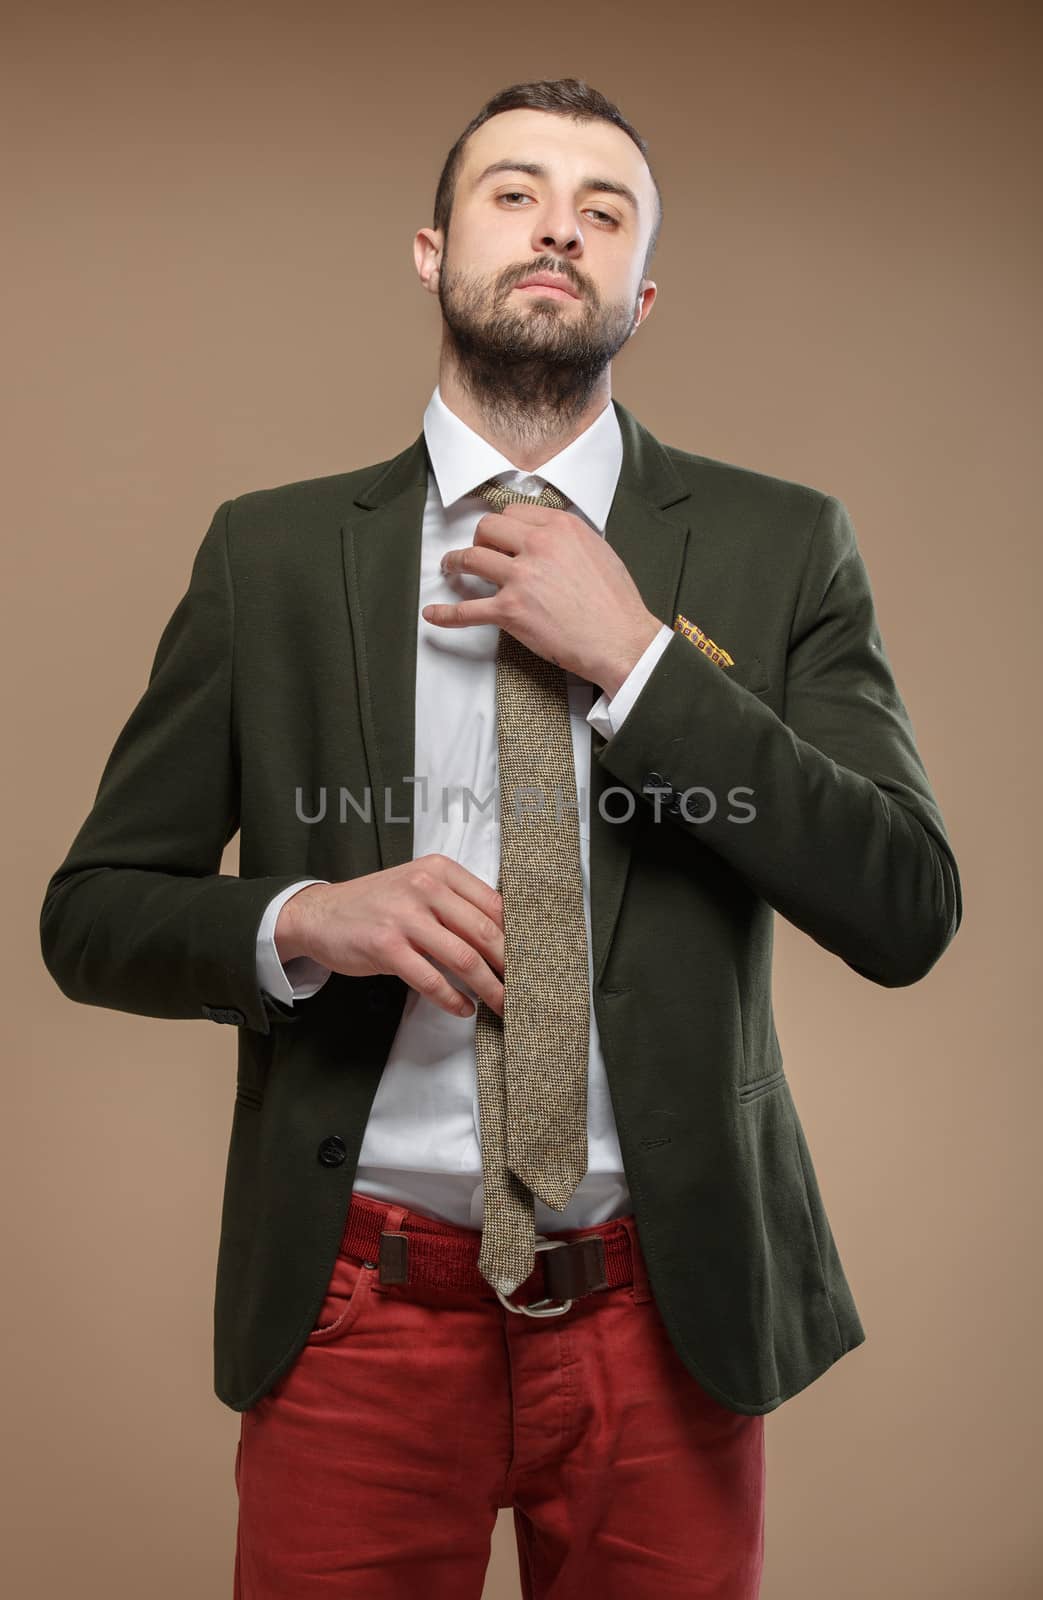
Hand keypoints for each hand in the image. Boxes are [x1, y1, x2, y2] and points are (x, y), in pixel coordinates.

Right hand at [274, 856, 504, 1018]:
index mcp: (439, 870)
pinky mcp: (386, 946)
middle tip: (525, 989)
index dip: (516, 936)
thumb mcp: (418, 886)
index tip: (531, 960)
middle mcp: (424, 887)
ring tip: (501, 1005)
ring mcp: (404, 916)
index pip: (493, 904)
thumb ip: (456, 903)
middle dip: (510, 966)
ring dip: (488, 988)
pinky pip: (430, 979)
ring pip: (463, 957)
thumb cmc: (377, 903)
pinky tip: (463, 1007)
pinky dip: (452, 998)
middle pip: (484, 932)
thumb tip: (504, 935)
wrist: (321, 914)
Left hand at [421, 502, 661, 693]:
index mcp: (560, 527)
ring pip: (472, 558)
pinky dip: (446, 613)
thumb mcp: (598, 550)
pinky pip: (467, 610)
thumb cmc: (615, 602)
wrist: (620, 640)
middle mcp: (538, 545)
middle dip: (479, 539)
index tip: (499, 536)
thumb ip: (568, 538)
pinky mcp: (511, 611)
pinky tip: (433, 614)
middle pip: (487, 529)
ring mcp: (521, 578)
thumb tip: (548, 536)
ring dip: (455, 563)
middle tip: (477, 552)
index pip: (514, 512)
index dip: (503, 525)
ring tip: (451, 569)